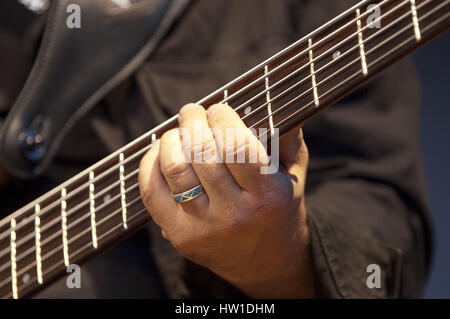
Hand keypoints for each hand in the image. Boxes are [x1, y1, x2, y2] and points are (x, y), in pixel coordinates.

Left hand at [139, 103, 314, 297]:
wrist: (266, 263)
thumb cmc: (279, 210)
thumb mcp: (294, 176)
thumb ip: (288, 138)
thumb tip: (274, 98)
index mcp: (268, 195)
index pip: (237, 145)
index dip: (222, 117)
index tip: (218, 108)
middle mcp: (235, 214)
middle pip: (203, 153)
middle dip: (192, 120)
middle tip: (192, 111)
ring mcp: (204, 227)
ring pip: (175, 169)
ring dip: (170, 139)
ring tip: (178, 132)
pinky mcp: (180, 236)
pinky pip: (152, 192)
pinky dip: (150, 163)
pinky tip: (160, 151)